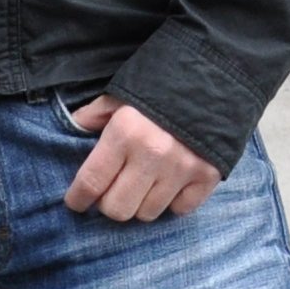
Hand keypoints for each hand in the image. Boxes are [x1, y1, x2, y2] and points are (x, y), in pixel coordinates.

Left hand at [64, 95, 221, 221]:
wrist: (217, 75)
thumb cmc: (161, 85)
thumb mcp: (121, 94)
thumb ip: (94, 115)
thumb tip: (72, 129)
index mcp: (125, 132)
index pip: (91, 182)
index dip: (78, 199)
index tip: (77, 202)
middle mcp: (153, 154)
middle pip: (117, 209)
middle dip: (110, 202)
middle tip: (114, 189)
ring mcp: (182, 168)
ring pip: (148, 214)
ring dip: (141, 202)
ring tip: (145, 182)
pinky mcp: (208, 176)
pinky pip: (180, 210)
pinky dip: (173, 201)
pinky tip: (171, 183)